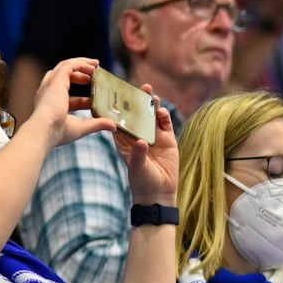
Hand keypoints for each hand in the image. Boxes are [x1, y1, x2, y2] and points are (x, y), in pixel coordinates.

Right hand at [30, 57, 117, 149]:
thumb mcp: (81, 127)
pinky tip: (92, 67)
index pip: (68, 97)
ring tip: (96, 64)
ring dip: (81, 64)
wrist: (45, 130)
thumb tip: (114, 126)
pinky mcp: (57, 80)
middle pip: (63, 75)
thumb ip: (97, 124)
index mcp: (51, 105)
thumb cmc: (58, 132)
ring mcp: (51, 85)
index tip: (95, 101)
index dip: (83, 98)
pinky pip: (68, 65)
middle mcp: (49, 92)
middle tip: (95, 73)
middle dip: (79, 72)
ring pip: (65, 67)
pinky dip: (80, 64)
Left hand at [115, 82, 179, 205]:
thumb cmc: (142, 182)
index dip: (117, 108)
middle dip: (136, 101)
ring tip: (150, 94)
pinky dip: (163, 116)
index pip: (119, 121)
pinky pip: (165, 124)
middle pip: (136, 114)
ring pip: (151, 116)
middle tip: (136, 88)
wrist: (159, 194)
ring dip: (150, 105)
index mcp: (125, 141)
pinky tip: (161, 110)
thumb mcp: (138, 168)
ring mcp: (154, 137)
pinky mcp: (167, 140)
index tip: (114, 95)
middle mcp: (139, 136)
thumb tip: (142, 141)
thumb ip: (138, 154)